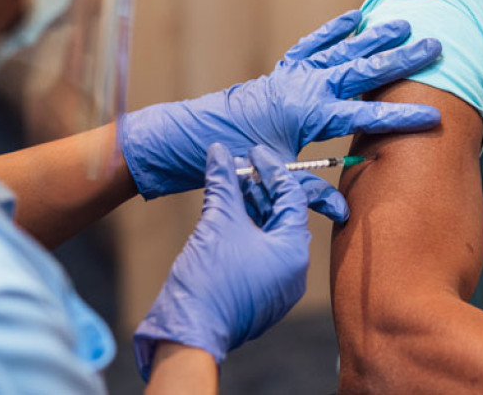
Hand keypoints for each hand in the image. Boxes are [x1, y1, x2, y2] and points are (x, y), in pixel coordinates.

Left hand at [118, 10, 441, 219]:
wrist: (197, 136)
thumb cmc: (237, 158)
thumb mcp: (275, 176)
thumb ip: (310, 193)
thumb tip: (344, 212)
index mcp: (310, 114)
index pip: (366, 116)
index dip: (403, 118)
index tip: (437, 116)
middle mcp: (307, 87)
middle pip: (363, 71)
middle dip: (402, 60)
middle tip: (435, 46)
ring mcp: (295, 75)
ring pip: (342, 51)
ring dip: (374, 38)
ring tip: (403, 25)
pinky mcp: (283, 70)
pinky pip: (312, 45)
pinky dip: (333, 31)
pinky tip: (353, 18)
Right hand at [134, 144, 311, 378]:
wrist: (189, 332)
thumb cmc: (209, 280)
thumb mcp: (218, 221)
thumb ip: (224, 183)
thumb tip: (220, 152)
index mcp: (293, 251)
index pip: (292, 197)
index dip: (272, 169)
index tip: (253, 151)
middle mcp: (293, 269)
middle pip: (282, 215)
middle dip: (260, 187)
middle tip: (239, 164)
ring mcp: (277, 284)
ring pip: (269, 234)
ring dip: (250, 207)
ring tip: (229, 184)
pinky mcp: (260, 293)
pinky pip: (259, 252)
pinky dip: (245, 229)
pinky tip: (225, 212)